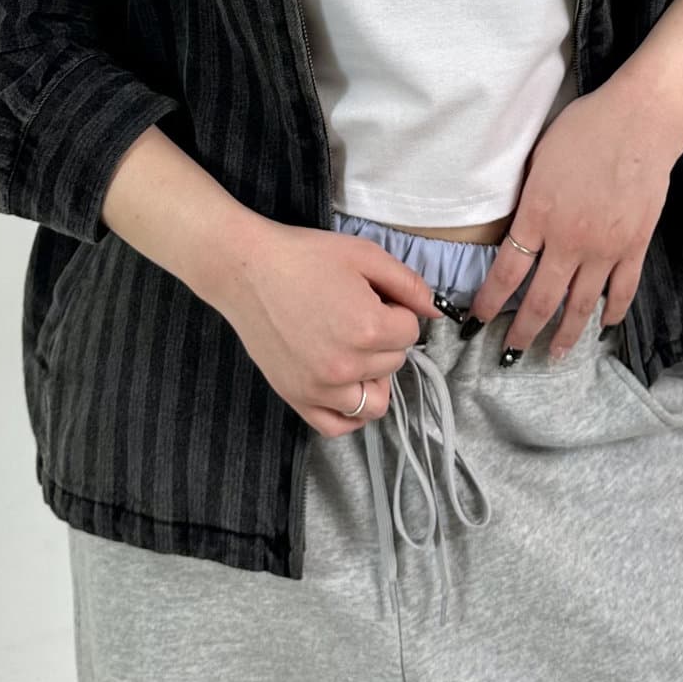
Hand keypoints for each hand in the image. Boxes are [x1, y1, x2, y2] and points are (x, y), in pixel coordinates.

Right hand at [218, 220, 443, 436]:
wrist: (246, 270)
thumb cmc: (304, 256)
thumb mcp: (364, 255)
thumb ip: (408, 284)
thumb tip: (436, 311)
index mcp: (368, 328)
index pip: (410, 331)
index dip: (396, 310)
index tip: (373, 297)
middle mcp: (347, 366)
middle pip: (394, 362)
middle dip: (385, 338)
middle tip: (356, 313)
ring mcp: (320, 388)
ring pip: (375, 401)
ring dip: (374, 377)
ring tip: (355, 350)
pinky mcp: (297, 398)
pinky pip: (338, 426)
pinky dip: (350, 412)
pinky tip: (346, 385)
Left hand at [461, 74, 682, 358]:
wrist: (639, 122)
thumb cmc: (584, 128)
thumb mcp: (539, 159)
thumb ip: (528, 200)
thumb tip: (519, 227)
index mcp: (538, 215)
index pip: (507, 272)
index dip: (490, 301)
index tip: (477, 320)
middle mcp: (569, 241)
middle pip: (541, 301)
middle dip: (522, 332)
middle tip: (510, 353)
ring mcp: (605, 249)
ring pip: (581, 306)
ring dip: (565, 335)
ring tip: (554, 356)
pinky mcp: (635, 247)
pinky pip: (622, 291)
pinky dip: (612, 313)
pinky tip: (604, 327)